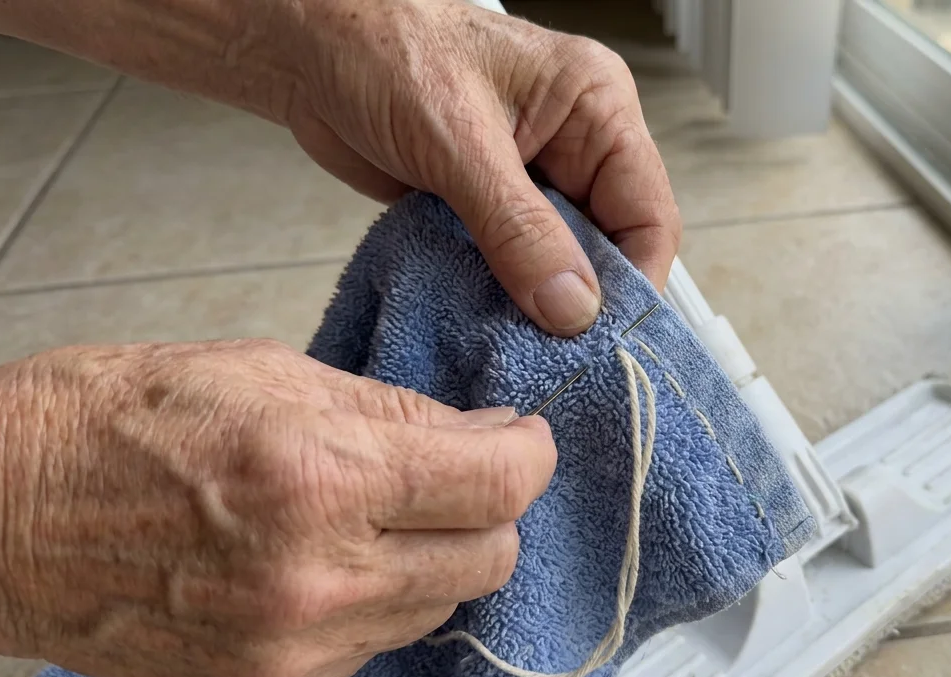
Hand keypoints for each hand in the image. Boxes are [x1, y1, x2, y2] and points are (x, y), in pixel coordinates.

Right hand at [0, 340, 555, 676]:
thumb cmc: (108, 424)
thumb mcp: (266, 373)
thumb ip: (394, 412)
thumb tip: (483, 433)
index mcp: (318, 478)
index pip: (497, 486)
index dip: (527, 455)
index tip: (520, 439)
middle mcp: (314, 581)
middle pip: (486, 561)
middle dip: (487, 512)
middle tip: (452, 474)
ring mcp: (288, 652)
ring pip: (434, 609)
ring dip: (429, 560)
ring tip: (366, 515)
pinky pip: (368, 651)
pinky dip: (367, 606)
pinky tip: (315, 564)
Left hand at [280, 0, 681, 334]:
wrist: (302, 46)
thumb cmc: (378, 48)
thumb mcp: (459, 144)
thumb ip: (520, 230)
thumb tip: (573, 307)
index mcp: (594, 105)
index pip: (648, 212)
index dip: (634, 282)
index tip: (602, 340)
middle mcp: (572, 143)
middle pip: (607, 246)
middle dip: (580, 300)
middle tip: (554, 356)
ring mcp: (528, 177)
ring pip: (558, 263)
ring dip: (533, 302)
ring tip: (512, 343)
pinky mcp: (484, 204)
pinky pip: (510, 264)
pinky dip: (496, 294)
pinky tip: (481, 320)